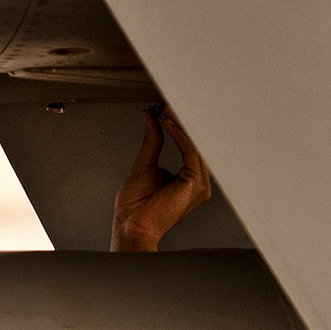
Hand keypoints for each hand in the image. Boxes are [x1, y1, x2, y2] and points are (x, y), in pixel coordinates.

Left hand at [111, 103, 211, 251]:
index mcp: (189, 177)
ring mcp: (199, 184)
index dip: (181, 124)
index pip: (191, 144)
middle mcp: (198, 180)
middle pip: (197, 142)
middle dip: (183, 121)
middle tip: (171, 103)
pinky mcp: (194, 184)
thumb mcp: (144, 164)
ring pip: (196, 144)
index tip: (169, 108)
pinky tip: (169, 122)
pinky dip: (180, 134)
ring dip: (182, 124)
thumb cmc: (136, 207)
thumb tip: (151, 118)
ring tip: (169, 109)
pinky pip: (190, 151)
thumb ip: (153, 140)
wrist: (131, 226)